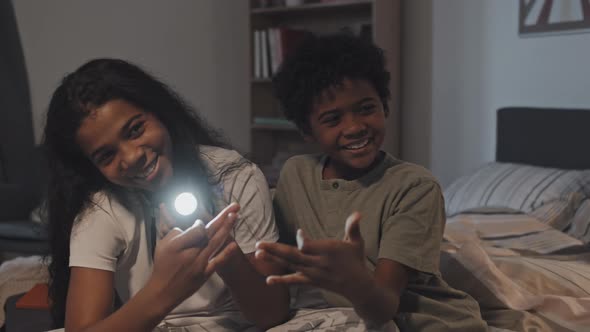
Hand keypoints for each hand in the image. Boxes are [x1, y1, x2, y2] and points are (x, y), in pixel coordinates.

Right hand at [148, 203, 240, 309]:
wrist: (163, 291)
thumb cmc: (162, 265)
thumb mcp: (162, 245)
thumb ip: (176, 233)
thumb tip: (194, 226)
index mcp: (177, 245)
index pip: (196, 228)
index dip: (201, 223)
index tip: (200, 222)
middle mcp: (189, 253)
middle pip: (209, 231)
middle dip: (223, 217)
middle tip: (235, 206)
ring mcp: (198, 264)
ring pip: (215, 243)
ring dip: (227, 228)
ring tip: (236, 216)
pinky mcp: (204, 274)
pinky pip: (217, 263)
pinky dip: (225, 254)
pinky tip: (235, 245)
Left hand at [255, 212, 374, 302]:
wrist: (358, 286)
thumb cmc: (356, 260)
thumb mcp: (357, 242)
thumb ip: (353, 227)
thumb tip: (358, 213)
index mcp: (328, 251)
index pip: (311, 246)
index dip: (303, 240)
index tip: (299, 232)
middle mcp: (318, 263)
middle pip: (294, 256)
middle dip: (275, 249)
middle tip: (258, 243)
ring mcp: (313, 273)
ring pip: (290, 265)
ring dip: (273, 259)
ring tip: (257, 253)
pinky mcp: (311, 281)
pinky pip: (294, 281)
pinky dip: (282, 280)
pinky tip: (268, 279)